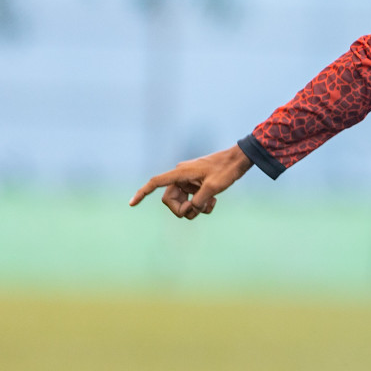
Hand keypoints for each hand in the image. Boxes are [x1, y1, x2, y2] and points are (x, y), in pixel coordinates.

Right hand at [130, 145, 252, 219]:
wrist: (238, 160)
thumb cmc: (226, 170)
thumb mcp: (213, 188)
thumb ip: (199, 201)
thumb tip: (191, 209)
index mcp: (180, 173)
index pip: (155, 183)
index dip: (142, 193)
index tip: (131, 204)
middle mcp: (180, 176)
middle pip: (169, 201)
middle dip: (182, 209)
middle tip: (198, 209)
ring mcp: (188, 181)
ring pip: (182, 203)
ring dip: (194, 209)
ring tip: (211, 203)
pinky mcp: (195, 185)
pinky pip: (191, 200)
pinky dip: (201, 205)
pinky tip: (214, 201)